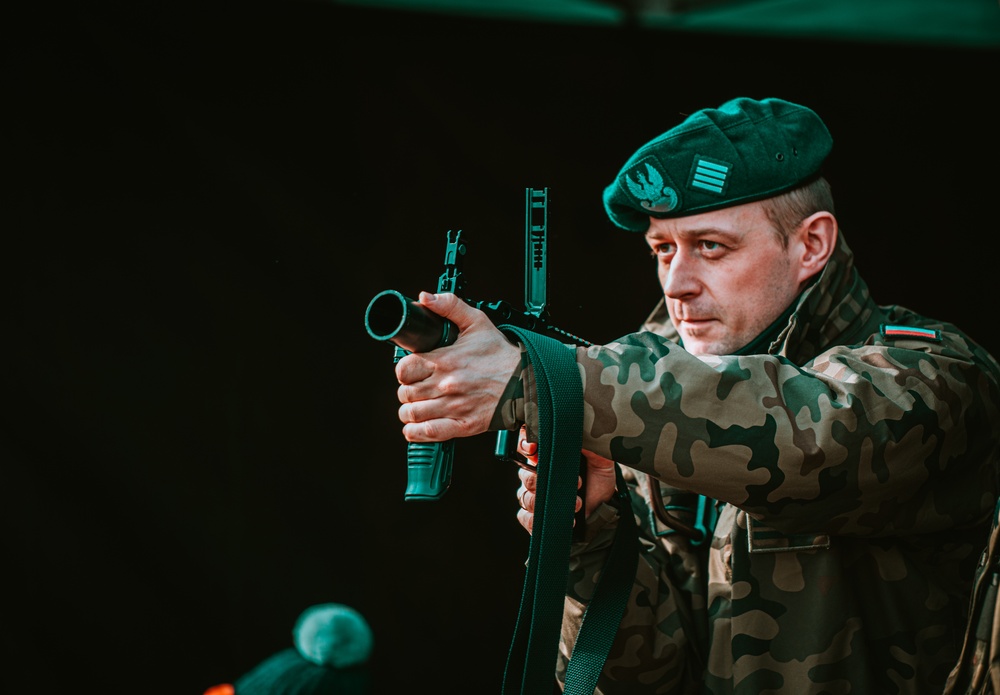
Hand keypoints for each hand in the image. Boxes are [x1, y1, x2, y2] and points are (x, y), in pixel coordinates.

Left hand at [395, 292, 519, 442]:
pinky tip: (417, 425)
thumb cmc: (501, 354)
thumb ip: (449, 306)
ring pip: (411, 414)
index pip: (404, 369)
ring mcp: (453, 408)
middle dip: (407, 390)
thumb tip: (424, 298)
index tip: (411, 371)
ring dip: (409, 411)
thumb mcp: (477, 322)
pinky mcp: (462, 426)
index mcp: (445, 360)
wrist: (527, 381)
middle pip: (405, 393)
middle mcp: (446, 385)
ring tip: (417, 406)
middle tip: (416, 388)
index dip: (404, 370)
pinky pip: (428, 433)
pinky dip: (416, 432)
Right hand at [514, 425, 617, 534]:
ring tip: (576, 503)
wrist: (605, 510)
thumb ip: (591, 446)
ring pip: (524, 496)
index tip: (533, 450)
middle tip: (573, 483)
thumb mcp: (601, 460)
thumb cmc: (599, 482)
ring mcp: (534, 496)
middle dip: (543, 479)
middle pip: (524, 474)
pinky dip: (537, 519)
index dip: (525, 446)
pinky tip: (559, 518)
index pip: (525, 446)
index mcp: (547, 456)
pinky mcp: (535, 517)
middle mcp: (536, 475)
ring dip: (548, 501)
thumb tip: (579, 430)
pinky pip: (524, 517)